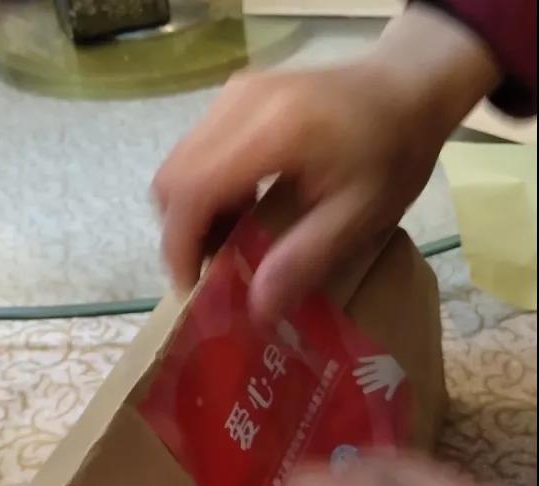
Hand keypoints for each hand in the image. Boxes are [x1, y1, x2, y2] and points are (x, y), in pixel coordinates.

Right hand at [153, 5, 497, 321]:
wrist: (405, 84)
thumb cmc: (393, 151)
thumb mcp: (361, 213)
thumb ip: (305, 259)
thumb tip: (257, 309)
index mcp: (273, 132)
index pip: (192, 189)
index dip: (180, 245)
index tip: (193, 286)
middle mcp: (239, 105)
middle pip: (172, 178)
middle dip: (182, 233)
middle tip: (216, 265)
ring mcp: (231, 95)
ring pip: (177, 164)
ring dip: (192, 212)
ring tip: (230, 239)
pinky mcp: (232, 96)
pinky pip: (194, 150)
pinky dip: (203, 188)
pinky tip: (239, 206)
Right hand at [353, 354, 404, 400]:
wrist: (404, 361)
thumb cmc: (399, 373)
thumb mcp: (395, 383)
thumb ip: (390, 391)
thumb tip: (386, 400)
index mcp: (385, 379)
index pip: (376, 384)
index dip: (370, 387)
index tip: (363, 391)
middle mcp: (381, 372)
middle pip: (371, 376)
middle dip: (364, 379)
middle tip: (357, 382)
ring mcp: (379, 365)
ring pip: (369, 368)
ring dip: (362, 370)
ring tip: (354, 373)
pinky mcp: (379, 358)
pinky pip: (371, 358)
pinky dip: (365, 359)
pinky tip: (358, 360)